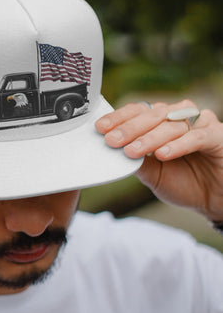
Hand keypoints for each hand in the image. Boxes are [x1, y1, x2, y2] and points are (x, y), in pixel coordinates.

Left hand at [95, 100, 222, 221]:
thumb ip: (135, 160)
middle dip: (129, 128)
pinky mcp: (218, 136)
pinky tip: (162, 154)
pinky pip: (197, 137)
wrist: (215, 200)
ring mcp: (200, 124)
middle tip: (112, 140)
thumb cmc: (184, 182)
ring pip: (171, 124)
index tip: (100, 128)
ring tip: (132, 151)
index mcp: (160, 122)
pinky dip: (178, 145)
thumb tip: (110, 151)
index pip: (137, 111)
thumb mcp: (152, 173)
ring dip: (149, 138)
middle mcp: (179, 118)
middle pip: (152, 114)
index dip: (118, 118)